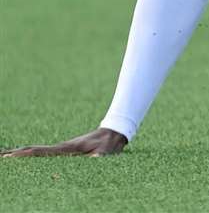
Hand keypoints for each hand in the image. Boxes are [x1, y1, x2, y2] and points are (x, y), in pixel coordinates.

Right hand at [2, 128, 127, 156]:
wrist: (113, 133)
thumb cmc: (109, 144)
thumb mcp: (106, 151)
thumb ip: (100, 156)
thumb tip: (94, 159)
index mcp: (66, 148)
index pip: (43, 152)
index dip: (27, 154)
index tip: (12, 156)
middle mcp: (61, 147)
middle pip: (34, 150)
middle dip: (17, 153)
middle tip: (1, 157)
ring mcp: (61, 148)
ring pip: (37, 150)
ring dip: (20, 153)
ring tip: (5, 155)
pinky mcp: (64, 150)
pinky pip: (43, 152)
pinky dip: (31, 153)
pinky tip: (25, 155)